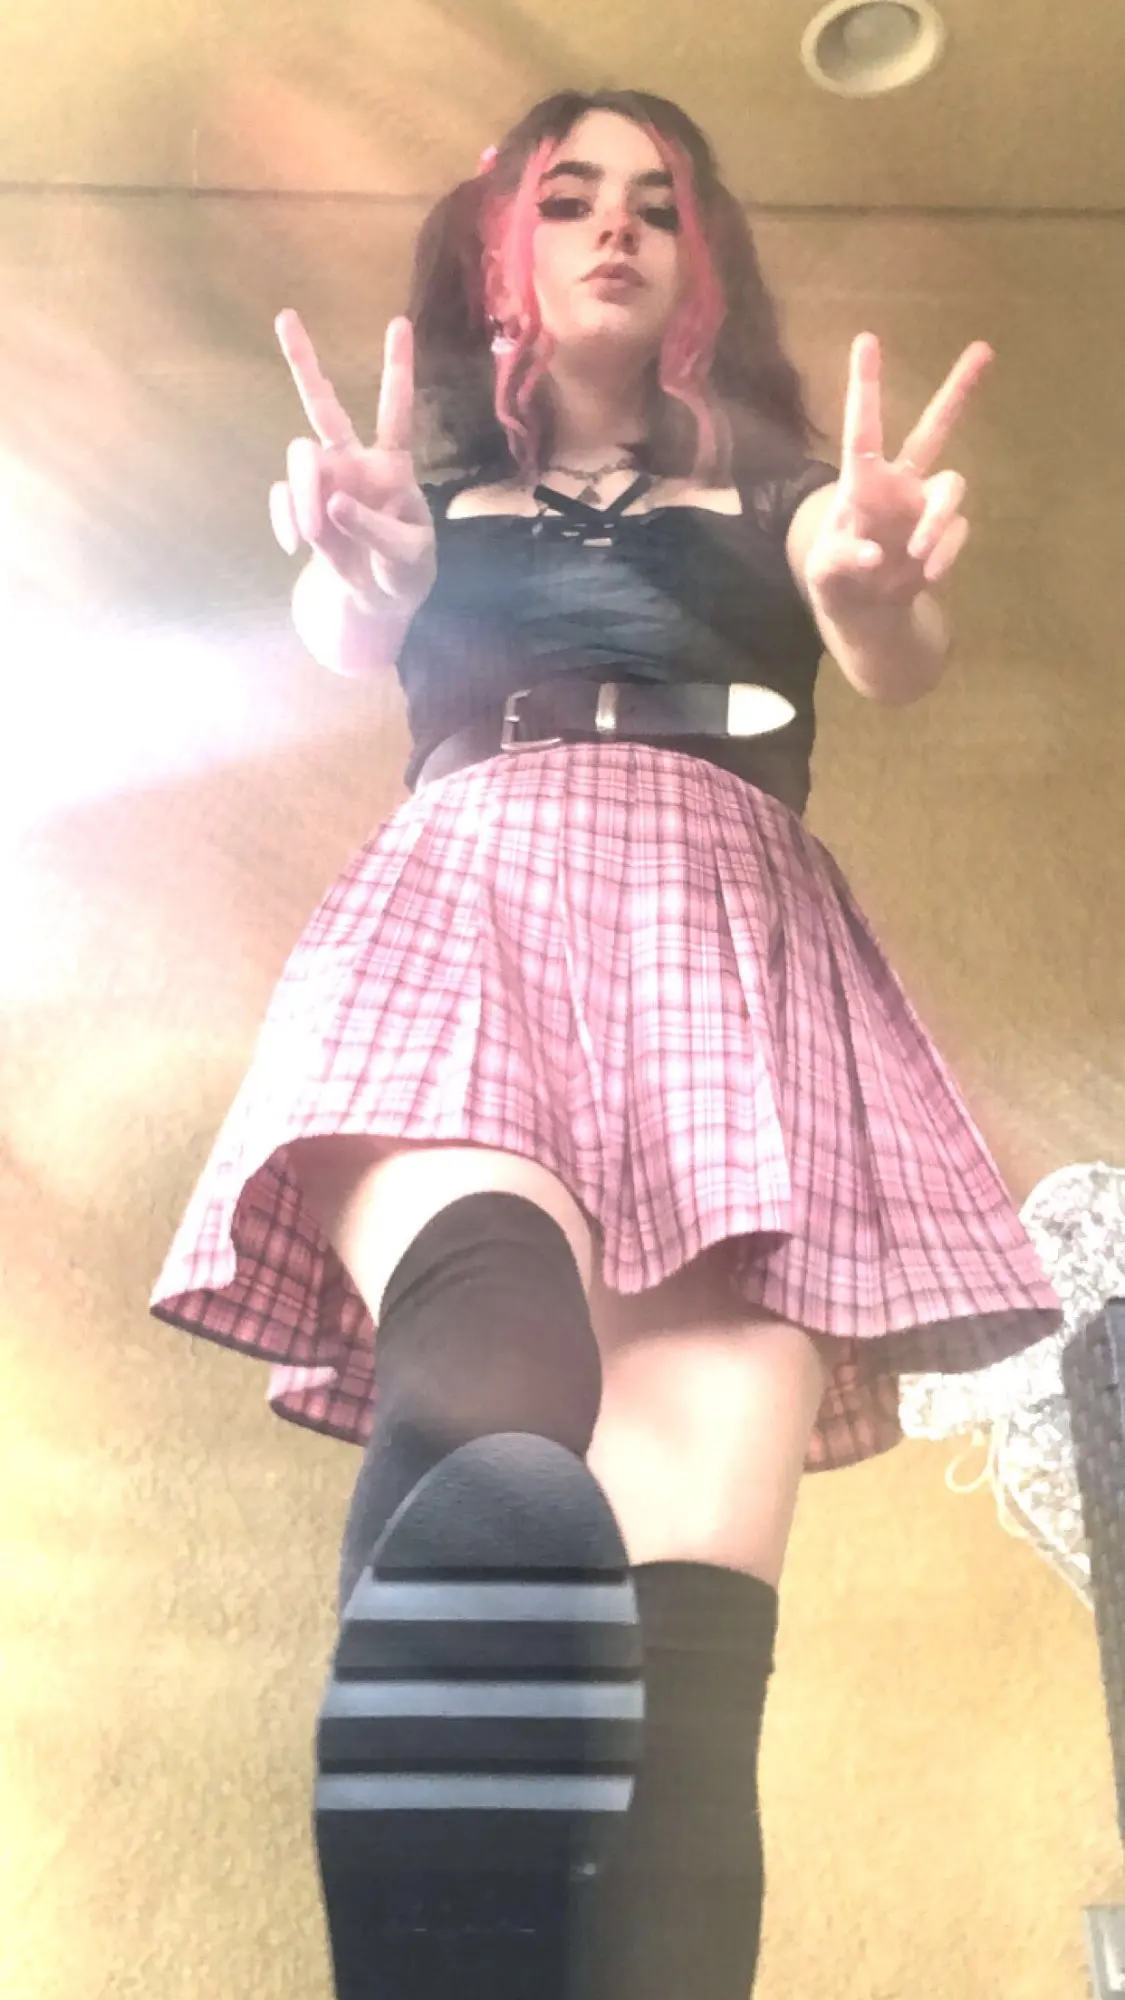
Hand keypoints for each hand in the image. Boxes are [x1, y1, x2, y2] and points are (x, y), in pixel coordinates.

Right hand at [270, 313, 436, 613]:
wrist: (376, 603)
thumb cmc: (404, 574)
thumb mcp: (407, 560)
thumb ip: (376, 531)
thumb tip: (330, 505)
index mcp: (392, 467)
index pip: (396, 413)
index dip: (397, 370)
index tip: (398, 323)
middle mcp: (354, 463)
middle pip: (324, 406)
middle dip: (304, 362)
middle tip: (286, 316)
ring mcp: (324, 482)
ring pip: (299, 456)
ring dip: (303, 492)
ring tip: (313, 537)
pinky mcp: (301, 505)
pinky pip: (282, 497)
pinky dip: (285, 521)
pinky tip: (294, 546)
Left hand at [803, 333, 992, 620]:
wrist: (867, 609)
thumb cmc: (837, 579)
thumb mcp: (825, 573)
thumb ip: (842, 560)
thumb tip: (874, 554)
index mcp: (862, 482)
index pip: (862, 429)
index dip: (864, 386)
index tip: (866, 339)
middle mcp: (899, 483)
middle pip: (934, 429)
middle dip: (957, 391)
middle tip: (984, 349)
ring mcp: (925, 506)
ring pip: (953, 486)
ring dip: (939, 519)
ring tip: (917, 553)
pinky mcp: (944, 533)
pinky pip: (957, 531)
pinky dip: (944, 552)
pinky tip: (926, 574)